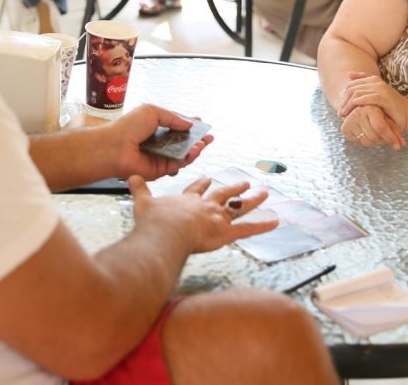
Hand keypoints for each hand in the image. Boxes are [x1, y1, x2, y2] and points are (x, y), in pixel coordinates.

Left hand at [104, 104, 212, 180]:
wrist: (115, 147)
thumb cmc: (128, 127)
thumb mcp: (152, 112)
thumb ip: (173, 117)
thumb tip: (189, 124)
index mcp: (155, 127)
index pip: (176, 127)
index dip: (189, 125)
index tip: (200, 123)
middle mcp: (159, 143)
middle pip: (183, 142)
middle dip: (197, 139)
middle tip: (208, 136)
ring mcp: (160, 157)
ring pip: (183, 154)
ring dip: (195, 149)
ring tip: (203, 143)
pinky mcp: (160, 170)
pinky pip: (178, 164)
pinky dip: (188, 158)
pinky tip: (194, 151)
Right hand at [128, 175, 277, 253]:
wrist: (165, 232)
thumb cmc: (154, 222)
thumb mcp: (144, 203)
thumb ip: (140, 190)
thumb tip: (131, 176)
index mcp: (187, 200)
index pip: (197, 189)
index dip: (203, 184)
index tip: (209, 177)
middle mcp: (205, 206)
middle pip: (223, 194)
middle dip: (234, 188)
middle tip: (244, 182)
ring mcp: (217, 217)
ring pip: (239, 207)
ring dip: (253, 200)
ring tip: (264, 192)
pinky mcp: (226, 232)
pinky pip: (248, 229)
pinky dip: (263, 226)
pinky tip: (276, 221)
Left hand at [338, 72, 407, 145]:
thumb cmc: (390, 109)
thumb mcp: (375, 98)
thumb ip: (363, 90)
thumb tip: (349, 76)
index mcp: (372, 80)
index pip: (351, 85)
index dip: (343, 97)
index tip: (341, 109)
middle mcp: (376, 82)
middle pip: (352, 89)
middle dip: (344, 101)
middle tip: (340, 114)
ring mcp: (381, 88)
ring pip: (358, 93)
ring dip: (348, 104)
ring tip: (344, 115)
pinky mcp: (385, 97)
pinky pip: (368, 98)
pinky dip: (359, 103)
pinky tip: (354, 109)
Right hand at [341, 105, 404, 149]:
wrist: (363, 107)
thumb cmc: (381, 113)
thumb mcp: (389, 119)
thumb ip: (396, 131)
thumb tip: (403, 144)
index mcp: (370, 107)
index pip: (381, 127)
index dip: (390, 138)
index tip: (398, 147)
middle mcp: (358, 112)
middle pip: (374, 137)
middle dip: (383, 140)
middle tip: (389, 140)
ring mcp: (349, 120)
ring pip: (366, 142)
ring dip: (375, 142)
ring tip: (379, 136)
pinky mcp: (344, 129)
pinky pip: (358, 143)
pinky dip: (366, 142)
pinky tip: (370, 136)